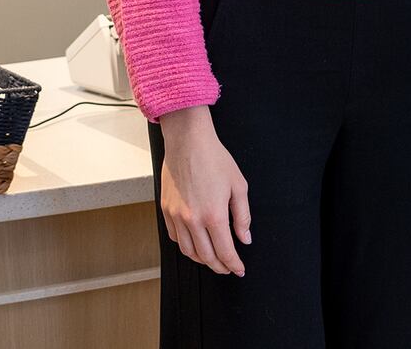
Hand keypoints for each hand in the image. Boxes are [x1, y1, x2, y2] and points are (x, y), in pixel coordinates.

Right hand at [158, 105, 251, 275]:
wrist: (188, 141)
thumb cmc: (214, 158)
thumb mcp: (238, 185)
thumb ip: (243, 216)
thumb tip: (244, 238)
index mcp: (214, 215)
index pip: (225, 252)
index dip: (234, 265)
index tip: (239, 269)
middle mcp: (192, 219)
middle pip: (206, 256)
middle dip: (219, 266)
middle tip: (228, 267)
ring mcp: (176, 215)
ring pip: (188, 251)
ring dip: (202, 259)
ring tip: (212, 258)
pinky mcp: (166, 209)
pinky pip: (174, 237)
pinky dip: (185, 245)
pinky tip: (194, 242)